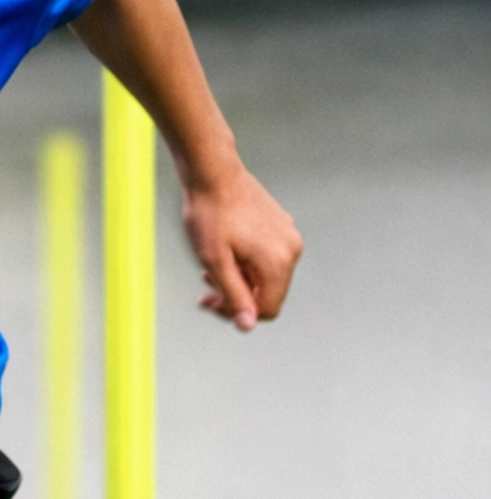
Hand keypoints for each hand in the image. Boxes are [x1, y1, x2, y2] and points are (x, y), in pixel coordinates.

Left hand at [181, 164, 302, 329]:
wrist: (213, 172)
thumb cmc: (209, 215)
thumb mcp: (215, 262)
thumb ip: (234, 295)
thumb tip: (248, 325)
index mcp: (278, 262)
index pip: (266, 309)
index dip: (236, 313)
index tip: (209, 300)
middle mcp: (292, 250)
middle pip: (268, 294)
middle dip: (236, 295)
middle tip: (206, 286)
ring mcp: (288, 235)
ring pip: (266, 276)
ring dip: (240, 279)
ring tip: (212, 266)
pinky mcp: (282, 225)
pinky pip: (267, 257)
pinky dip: (246, 263)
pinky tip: (226, 251)